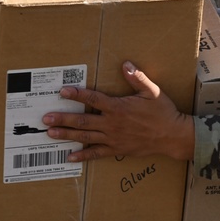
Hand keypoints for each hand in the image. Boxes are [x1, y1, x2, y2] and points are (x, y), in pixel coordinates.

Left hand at [42, 61, 194, 162]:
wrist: (173, 136)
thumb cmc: (163, 112)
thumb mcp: (152, 91)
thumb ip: (137, 78)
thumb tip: (126, 65)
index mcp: (119, 107)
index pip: (94, 98)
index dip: (77, 94)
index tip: (63, 91)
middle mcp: (112, 124)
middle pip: (83, 120)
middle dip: (63, 118)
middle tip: (46, 118)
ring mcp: (113, 138)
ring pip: (85, 136)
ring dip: (67, 134)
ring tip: (50, 133)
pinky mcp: (117, 149)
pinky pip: (96, 153)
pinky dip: (82, 155)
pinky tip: (69, 156)